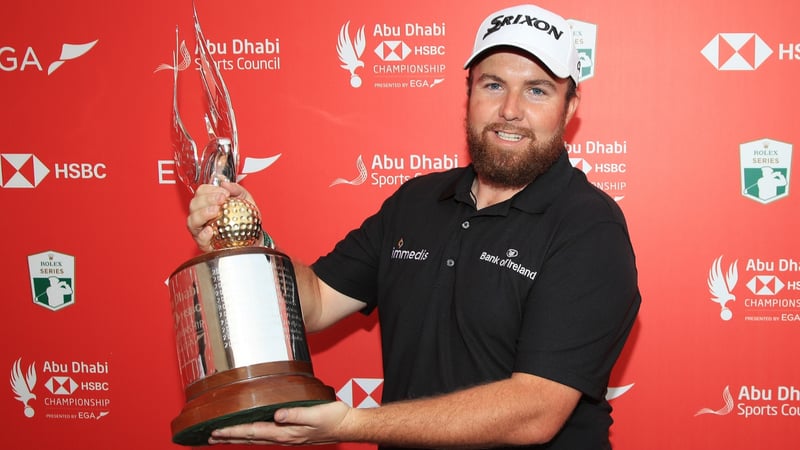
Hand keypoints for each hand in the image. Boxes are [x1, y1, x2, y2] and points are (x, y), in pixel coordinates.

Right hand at [187, 181, 256, 251]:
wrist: (255, 238)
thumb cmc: (246, 218)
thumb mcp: (246, 199)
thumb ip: (237, 189)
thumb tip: (225, 183)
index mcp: (208, 203)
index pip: (201, 192)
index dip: (210, 189)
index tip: (224, 192)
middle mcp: (201, 215)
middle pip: (194, 204)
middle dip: (207, 199)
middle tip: (222, 199)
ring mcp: (201, 229)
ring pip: (192, 221)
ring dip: (203, 214)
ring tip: (215, 211)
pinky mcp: (205, 244)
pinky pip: (199, 239)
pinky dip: (203, 234)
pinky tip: (210, 230)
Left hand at [208, 401, 351, 445]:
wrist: (347, 425)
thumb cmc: (334, 418)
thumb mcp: (316, 413)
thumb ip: (296, 414)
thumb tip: (278, 414)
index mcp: (286, 432)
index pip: (253, 431)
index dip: (233, 431)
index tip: (216, 431)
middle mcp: (283, 436)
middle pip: (250, 438)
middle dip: (229, 437)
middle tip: (210, 436)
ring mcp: (286, 436)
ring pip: (256, 438)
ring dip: (238, 437)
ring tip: (222, 436)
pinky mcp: (290, 433)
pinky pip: (265, 435)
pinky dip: (251, 434)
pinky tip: (249, 432)